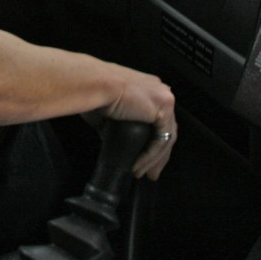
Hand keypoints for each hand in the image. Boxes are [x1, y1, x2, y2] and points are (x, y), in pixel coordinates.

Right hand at [87, 65, 176, 179]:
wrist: (95, 85)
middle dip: (159, 155)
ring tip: (143, 174)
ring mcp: (164, 99)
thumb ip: (114, 124)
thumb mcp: (107, 113)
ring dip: (154, 160)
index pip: (158, 119)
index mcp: (148, 88)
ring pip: (166, 137)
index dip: (153, 142)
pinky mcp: (163, 109)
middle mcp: (160, 90)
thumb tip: (111, 138)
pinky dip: (150, 156)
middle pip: (166, 129)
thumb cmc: (94, 93)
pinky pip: (160, 140)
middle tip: (151, 173)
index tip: (144, 159)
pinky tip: (139, 166)